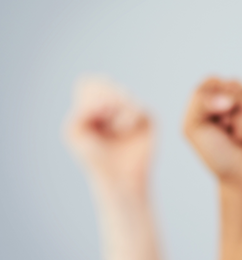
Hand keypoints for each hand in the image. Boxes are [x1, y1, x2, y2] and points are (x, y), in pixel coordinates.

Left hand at [64, 77, 151, 191]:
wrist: (118, 178)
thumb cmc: (94, 158)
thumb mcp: (75, 132)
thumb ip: (81, 110)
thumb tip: (107, 103)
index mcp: (95, 106)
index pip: (90, 82)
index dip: (88, 93)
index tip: (88, 113)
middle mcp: (115, 106)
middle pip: (105, 82)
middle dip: (101, 99)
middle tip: (101, 118)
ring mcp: (132, 112)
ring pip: (123, 92)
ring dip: (114, 109)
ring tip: (112, 128)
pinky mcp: (148, 120)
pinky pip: (138, 107)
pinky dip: (126, 117)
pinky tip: (123, 130)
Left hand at [183, 78, 241, 190]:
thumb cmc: (219, 154)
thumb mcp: (193, 128)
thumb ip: (199, 100)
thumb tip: (230, 98)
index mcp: (219, 92)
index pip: (213, 83)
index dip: (210, 108)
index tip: (213, 126)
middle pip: (235, 93)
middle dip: (230, 120)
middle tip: (231, 135)